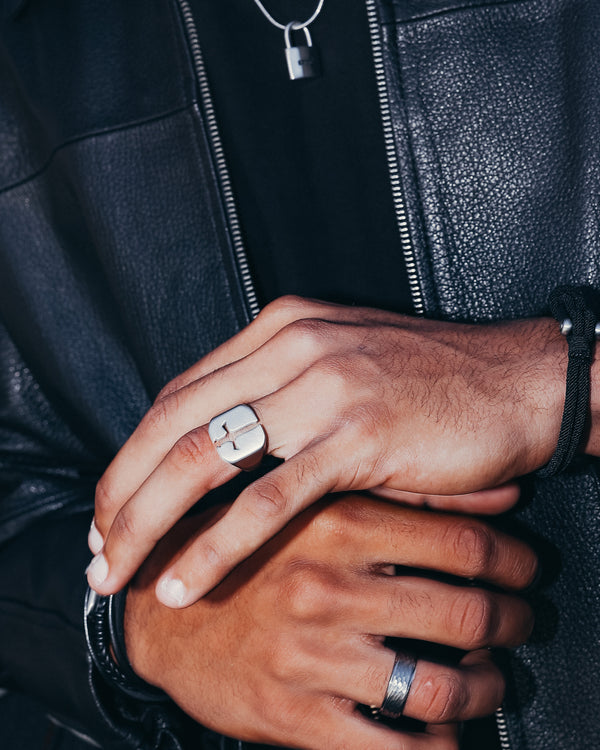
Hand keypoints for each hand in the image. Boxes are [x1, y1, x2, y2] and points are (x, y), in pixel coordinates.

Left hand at [88, 296, 561, 602]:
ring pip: (204, 458)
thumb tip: (218, 442)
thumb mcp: (341, 366)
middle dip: (121, 492)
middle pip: (172, 423)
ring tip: (119, 571)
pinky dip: (216, 546)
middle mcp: (291, 347)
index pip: (179, 394)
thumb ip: (278, 389)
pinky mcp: (357, 438)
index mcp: (280, 328)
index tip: (114, 504)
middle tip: (99, 548)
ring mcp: (322, 390)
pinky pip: (267, 499)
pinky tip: (185, 582)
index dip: (133, 454)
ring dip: (150, 522)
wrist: (515, 382)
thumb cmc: (429, 382)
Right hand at [125, 494, 536, 749]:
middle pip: (464, 613)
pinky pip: (393, 749)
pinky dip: (438, 746)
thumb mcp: (308, 499)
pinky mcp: (294, 716)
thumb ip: (395, 490)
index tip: (526, 566)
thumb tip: (499, 487)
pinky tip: (443, 731)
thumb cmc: (244, 545)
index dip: (513, 559)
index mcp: (335, 521)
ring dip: (486, 687)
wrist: (159, 610)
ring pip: (439, 688)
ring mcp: (311, 655)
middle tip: (519, 619)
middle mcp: (327, 585)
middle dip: (512, 620)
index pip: (463, 543)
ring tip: (492, 678)